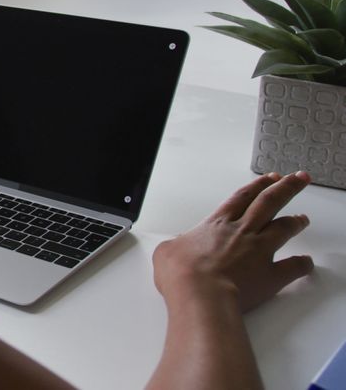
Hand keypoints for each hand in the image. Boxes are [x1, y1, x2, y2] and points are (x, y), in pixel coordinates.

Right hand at [153, 171, 313, 312]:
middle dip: (287, 188)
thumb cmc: (181, 273)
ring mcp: (259, 251)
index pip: (242, 197)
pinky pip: (294, 266)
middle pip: (269, 202)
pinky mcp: (271, 274)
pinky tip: (306, 262)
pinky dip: (303, 264)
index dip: (257, 185)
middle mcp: (242, 232)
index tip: (270, 178)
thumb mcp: (166, 251)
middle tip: (298, 178)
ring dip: (296, 221)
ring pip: (283, 228)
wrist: (200, 294)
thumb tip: (176, 246)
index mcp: (217, 224)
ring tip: (303, 218)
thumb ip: (177, 244)